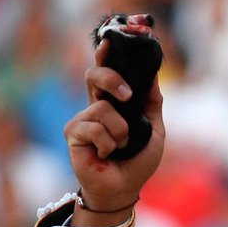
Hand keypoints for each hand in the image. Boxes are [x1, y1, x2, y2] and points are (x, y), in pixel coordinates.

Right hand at [63, 38, 164, 223]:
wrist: (125, 188)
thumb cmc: (137, 160)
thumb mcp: (154, 129)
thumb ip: (153, 102)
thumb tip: (153, 74)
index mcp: (112, 102)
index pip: (106, 70)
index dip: (106, 54)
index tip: (112, 39)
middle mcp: (94, 106)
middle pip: (95, 75)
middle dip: (112, 78)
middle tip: (127, 97)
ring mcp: (82, 119)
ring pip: (102, 107)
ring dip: (120, 131)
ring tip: (120, 146)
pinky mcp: (73, 133)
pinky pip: (95, 126)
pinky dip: (109, 142)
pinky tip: (106, 154)